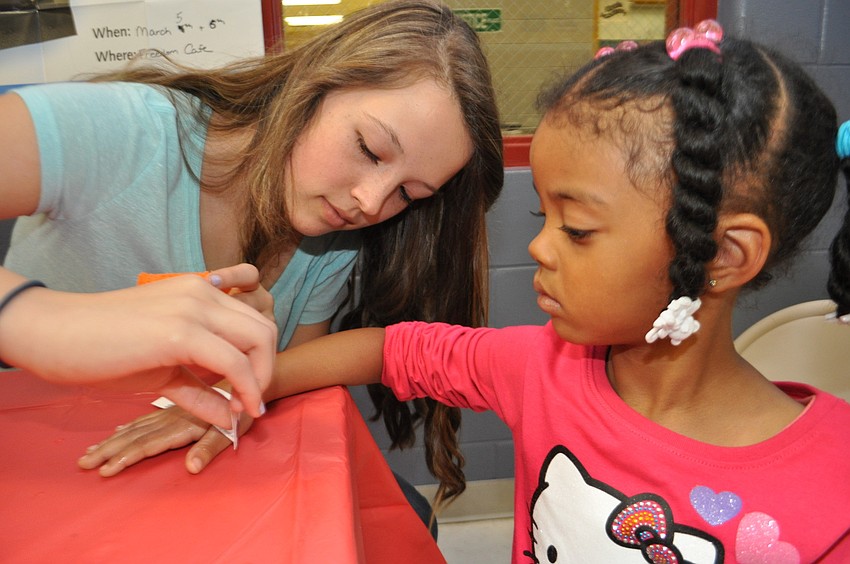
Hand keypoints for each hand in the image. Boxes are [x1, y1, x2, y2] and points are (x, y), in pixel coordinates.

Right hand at [0, 264, 275, 428]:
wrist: (53, 334)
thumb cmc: (101, 349)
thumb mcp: (161, 369)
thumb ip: (199, 385)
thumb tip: (229, 415)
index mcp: (199, 292)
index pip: (253, 320)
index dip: (261, 359)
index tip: (250, 391)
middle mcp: (203, 293)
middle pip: (265, 328)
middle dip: (268, 369)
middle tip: (253, 402)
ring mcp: (194, 308)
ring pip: (258, 341)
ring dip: (261, 381)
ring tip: (246, 408)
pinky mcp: (181, 332)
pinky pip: (233, 363)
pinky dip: (245, 390)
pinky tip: (237, 412)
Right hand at [78, 404, 253, 476]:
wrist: (252, 365)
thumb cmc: (246, 402)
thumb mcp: (233, 426)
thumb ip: (211, 445)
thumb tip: (190, 468)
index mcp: (184, 419)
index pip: (150, 442)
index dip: (128, 457)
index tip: (106, 470)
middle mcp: (174, 414)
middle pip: (137, 433)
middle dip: (111, 449)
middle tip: (85, 463)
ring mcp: (174, 408)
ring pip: (138, 424)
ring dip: (115, 439)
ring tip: (90, 454)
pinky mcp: (179, 404)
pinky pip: (148, 415)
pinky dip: (130, 425)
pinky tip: (117, 429)